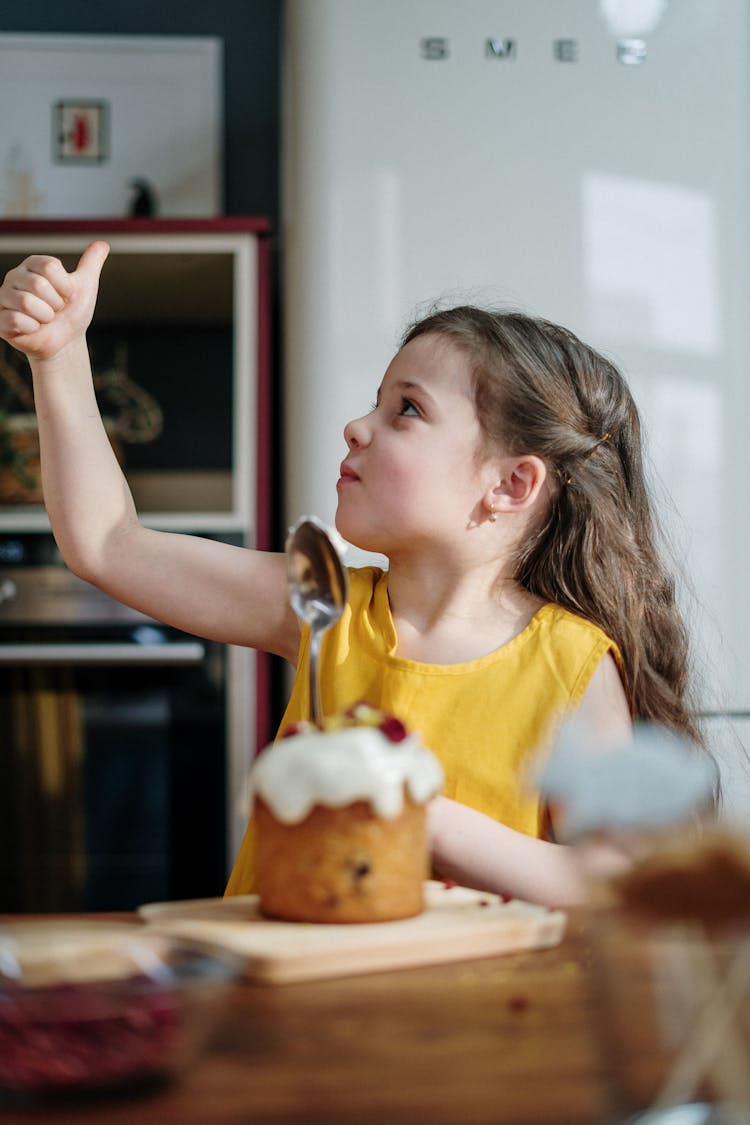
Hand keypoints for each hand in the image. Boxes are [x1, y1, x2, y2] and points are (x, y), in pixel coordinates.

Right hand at [0, 241, 109, 359]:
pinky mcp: (0, 318)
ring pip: (27, 303)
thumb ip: (91, 263)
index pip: (50, 267)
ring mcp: (4, 297)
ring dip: (45, 317)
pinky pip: (17, 320)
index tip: (66, 294)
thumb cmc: (71, 313)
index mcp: (32, 264)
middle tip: (54, 310)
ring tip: (44, 319)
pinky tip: (33, 328)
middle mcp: (14, 277)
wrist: (65, 341)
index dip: (65, 287)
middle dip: (56, 304)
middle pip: (39, 285)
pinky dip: (33, 328)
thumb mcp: (85, 286)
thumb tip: (103, 243)